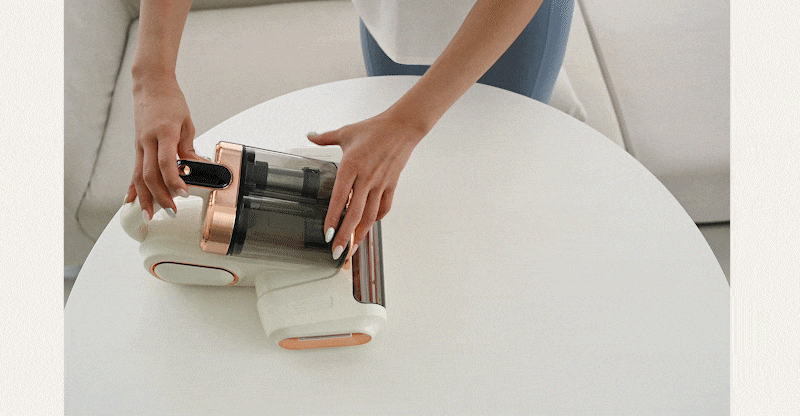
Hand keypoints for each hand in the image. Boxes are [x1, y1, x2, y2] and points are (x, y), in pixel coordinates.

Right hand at [126, 75, 201, 218]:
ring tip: (149, 215)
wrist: (150, 86)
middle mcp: (148, 140)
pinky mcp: (137, 147)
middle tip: (170, 212)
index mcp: (164, 133)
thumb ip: (189, 148)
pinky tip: (132, 201)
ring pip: (138, 176)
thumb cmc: (170, 101)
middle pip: (150, 175)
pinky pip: (134, 170)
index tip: (184, 193)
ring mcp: (140, 144)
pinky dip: (133, 187)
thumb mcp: (187, 123)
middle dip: (159, 196)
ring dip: (143, 197)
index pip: (166, 163)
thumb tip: (197, 168)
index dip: (174, 181)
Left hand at [308, 110, 425, 259]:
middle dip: (345, 236)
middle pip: (354, 214)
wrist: (402, 127)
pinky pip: (384, 207)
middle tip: (337, 251)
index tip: (327, 234)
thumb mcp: (346, 132)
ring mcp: (380, 183)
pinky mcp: (391, 185)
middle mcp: (366, 178)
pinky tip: (369, 225)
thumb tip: (310, 135)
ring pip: (369, 215)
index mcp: (351, 166)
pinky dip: (376, 218)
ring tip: (352, 247)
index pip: (339, 198)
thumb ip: (325, 138)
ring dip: (360, 233)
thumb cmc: (375, 129)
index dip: (333, 219)